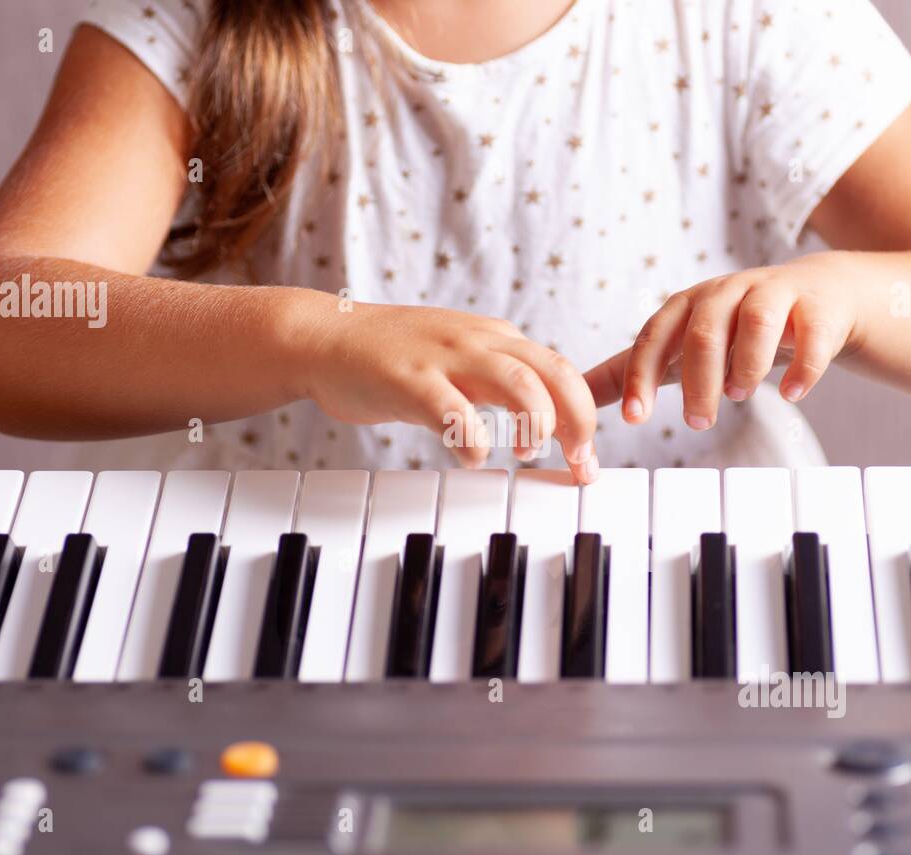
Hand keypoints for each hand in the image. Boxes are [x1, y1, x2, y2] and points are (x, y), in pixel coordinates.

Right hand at [303, 302, 599, 482]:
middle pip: (555, 374)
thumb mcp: (458, 357)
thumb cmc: (390, 357)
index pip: (561, 371)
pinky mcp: (410, 379)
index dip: (585, 415)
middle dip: (578, 422)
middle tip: (579, 462)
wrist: (323, 336)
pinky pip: (456, 411)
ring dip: (535, 426)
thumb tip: (543, 415)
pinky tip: (472, 457)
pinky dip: (474, 441)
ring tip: (526, 454)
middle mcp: (479, 341)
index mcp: (496, 338)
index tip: (587, 458)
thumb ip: (498, 378)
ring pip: (519, 385)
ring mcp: (445, 357)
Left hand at [584, 254, 862, 428]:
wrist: (818, 296)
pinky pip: (812, 333)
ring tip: (739, 397)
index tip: (633, 419)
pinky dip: (803, 366)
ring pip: (755, 322)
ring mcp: (775, 295)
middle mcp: (727, 293)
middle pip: (703, 331)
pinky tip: (794, 394)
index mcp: (688, 305)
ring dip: (744, 365)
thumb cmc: (736, 327)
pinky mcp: (818, 308)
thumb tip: (574, 396)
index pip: (655, 336)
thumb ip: (630, 371)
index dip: (641, 376)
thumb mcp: (681, 345)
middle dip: (696, 381)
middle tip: (696, 422)